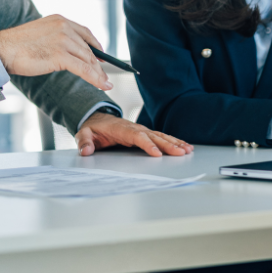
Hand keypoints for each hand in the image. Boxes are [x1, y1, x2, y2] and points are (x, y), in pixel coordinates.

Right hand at [0, 15, 111, 91]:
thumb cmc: (17, 46)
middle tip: (104, 75)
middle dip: (98, 64)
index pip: (84, 32)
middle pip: (88, 48)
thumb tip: (70, 53)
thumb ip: (56, 38)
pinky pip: (83, 69)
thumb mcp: (41, 35)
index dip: (96, 45)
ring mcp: (63, 40)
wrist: (2, 49)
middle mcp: (64, 27)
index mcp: (59, 20)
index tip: (102, 55)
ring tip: (105, 84)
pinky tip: (101, 85)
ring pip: (88, 59)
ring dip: (98, 74)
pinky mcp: (60, 55)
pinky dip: (95, 79)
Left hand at [76, 113, 193, 157]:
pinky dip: (174, 141)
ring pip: (160, 136)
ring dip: (174, 142)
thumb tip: (85, 151)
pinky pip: (161, 137)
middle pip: (153, 136)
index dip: (147, 144)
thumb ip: (84, 142)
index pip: (136, 136)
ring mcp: (141, 130)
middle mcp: (134, 128)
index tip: (157, 154)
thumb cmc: (93, 128)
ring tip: (187, 150)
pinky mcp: (145, 133)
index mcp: (121, 129)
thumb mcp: (84, 133)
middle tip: (180, 153)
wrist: (97, 118)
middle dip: (168, 145)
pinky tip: (184, 146)